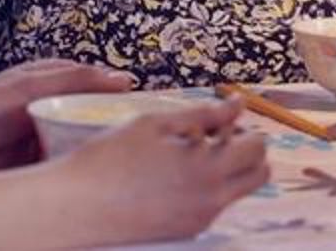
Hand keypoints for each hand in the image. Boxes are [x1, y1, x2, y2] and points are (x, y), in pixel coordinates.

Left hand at [0, 59, 134, 171]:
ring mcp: (48, 135)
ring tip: (119, 159)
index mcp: (53, 80)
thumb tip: (122, 78)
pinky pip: (68, 165)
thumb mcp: (34, 86)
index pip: (98, 83)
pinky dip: (79, 169)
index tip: (146, 106)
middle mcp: (54, 106)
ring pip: (84, 141)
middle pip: (95, 114)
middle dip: (113, 125)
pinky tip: (91, 176)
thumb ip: (77, 80)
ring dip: (96, 149)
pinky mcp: (40, 164)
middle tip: (137, 138)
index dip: (121, 95)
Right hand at [57, 98, 269, 245]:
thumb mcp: (156, 124)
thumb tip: (238, 104)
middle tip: (217, 137)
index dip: (246, 128)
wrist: (76, 205)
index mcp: (207, 169)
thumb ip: (204, 114)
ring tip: (190, 154)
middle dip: (248, 152)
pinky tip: (175, 175)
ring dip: (229, 170)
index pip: (258, 148)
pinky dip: (208, 188)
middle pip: (259, 174)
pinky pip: (214, 206)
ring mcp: (199, 219)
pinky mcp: (185, 231)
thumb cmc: (109, 159)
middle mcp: (211, 200)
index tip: (224, 121)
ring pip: (238, 191)